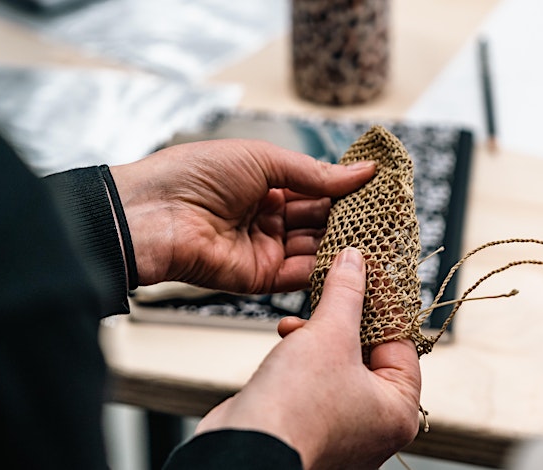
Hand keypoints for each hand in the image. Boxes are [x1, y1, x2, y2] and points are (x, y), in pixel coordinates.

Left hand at [109, 140, 375, 292]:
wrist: (152, 213)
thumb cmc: (195, 173)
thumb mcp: (264, 159)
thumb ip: (315, 173)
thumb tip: (363, 171)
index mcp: (266, 183)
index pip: (318, 188)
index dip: (348, 190)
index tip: (382, 190)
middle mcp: (268, 217)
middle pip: (321, 220)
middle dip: (353, 219)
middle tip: (390, 218)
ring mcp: (265, 248)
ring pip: (316, 248)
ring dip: (345, 244)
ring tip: (380, 239)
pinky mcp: (259, 278)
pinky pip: (299, 274)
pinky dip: (325, 269)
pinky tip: (351, 260)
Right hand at [195, 248, 421, 468]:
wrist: (244, 447)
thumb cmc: (295, 411)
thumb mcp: (329, 334)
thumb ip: (346, 293)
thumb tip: (356, 262)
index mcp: (397, 410)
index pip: (401, 342)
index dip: (382, 303)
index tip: (368, 273)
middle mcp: (375, 427)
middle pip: (370, 353)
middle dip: (345, 319)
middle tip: (335, 288)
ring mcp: (343, 432)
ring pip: (340, 367)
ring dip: (319, 337)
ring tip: (301, 322)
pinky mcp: (309, 429)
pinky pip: (316, 384)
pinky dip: (304, 360)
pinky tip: (287, 340)